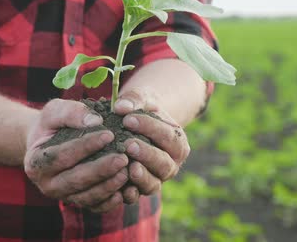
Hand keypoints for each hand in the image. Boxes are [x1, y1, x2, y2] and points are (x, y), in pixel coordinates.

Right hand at [24, 99, 129, 211]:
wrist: (48, 143)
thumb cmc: (51, 125)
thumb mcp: (54, 111)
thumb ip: (71, 112)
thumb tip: (96, 121)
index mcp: (36, 162)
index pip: (61, 156)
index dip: (85, 146)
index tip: (108, 134)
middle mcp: (46, 184)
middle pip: (75, 180)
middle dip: (100, 169)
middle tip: (123, 158)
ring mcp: (62, 196)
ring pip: (86, 196)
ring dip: (108, 186)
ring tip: (127, 171)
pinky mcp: (77, 202)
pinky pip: (94, 206)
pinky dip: (110, 201)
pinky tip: (125, 190)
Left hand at [113, 88, 190, 203]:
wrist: (136, 126)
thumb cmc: (141, 111)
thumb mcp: (141, 100)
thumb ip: (133, 100)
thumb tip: (121, 107)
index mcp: (177, 141)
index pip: (168, 136)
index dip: (149, 128)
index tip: (128, 120)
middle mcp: (171, 163)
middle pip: (164, 163)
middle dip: (146, 154)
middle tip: (128, 145)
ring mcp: (156, 179)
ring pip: (153, 182)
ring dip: (141, 176)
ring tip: (128, 167)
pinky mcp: (140, 189)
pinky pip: (137, 196)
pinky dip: (129, 194)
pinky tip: (119, 188)